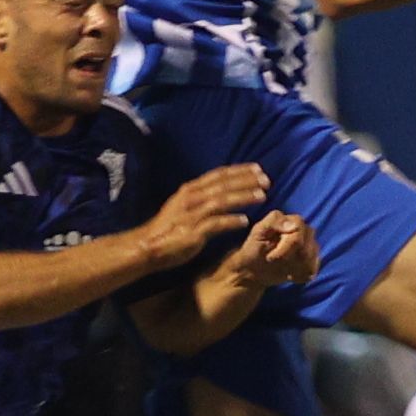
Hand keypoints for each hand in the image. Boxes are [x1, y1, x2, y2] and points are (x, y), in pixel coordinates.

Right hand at [138, 164, 269, 270]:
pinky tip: (245, 221)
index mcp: (190, 190)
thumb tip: (220, 193)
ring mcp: (192, 214)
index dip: (239, 170)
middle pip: (224, 184)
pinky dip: (231, 221)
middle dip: (247, 180)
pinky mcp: (193, 232)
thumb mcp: (184, 206)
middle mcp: (192, 197)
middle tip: (267, 180)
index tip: (258, 169)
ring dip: (243, 196)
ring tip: (262, 196)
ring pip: (222, 200)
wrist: (148, 246)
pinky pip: (216, 224)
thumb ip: (201, 199)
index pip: (219, 175)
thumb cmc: (168, 229)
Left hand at [231, 211, 319, 287]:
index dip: (286, 247)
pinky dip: (301, 275)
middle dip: (290, 259)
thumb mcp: (258, 233)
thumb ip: (274, 223)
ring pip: (311, 258)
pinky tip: (290, 275)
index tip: (271, 258)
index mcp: (292, 220)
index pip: (299, 231)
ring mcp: (310, 245)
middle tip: (275, 263)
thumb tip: (294, 225)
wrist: (254, 269)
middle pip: (307, 247)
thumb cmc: (253, 249)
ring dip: (295, 268)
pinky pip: (313, 268)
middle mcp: (305, 230)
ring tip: (282, 269)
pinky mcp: (312, 259)